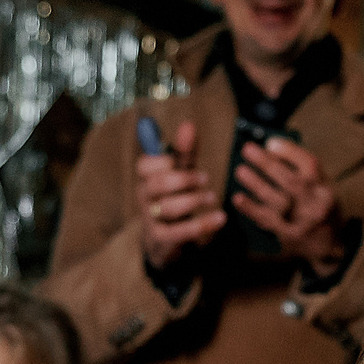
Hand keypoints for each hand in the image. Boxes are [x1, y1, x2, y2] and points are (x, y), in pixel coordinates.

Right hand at [136, 119, 223, 270]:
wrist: (165, 239)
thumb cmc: (173, 198)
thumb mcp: (180, 174)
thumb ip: (184, 152)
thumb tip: (188, 125)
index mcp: (146, 178)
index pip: (144, 165)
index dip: (163, 161)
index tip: (178, 162)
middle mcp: (144, 197)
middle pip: (159, 184)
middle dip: (184, 179)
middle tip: (205, 179)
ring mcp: (150, 218)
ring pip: (169, 207)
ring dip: (194, 200)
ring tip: (212, 198)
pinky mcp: (161, 238)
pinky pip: (179, 232)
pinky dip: (202, 224)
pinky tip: (219, 218)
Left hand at [231, 135, 347, 277]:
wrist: (327, 245)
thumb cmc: (319, 208)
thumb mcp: (320, 187)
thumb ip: (301, 171)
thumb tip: (270, 151)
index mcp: (325, 188)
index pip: (310, 164)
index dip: (289, 151)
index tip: (270, 142)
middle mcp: (316, 205)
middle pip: (290, 182)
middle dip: (267, 164)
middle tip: (247, 150)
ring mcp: (302, 222)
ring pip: (277, 201)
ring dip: (256, 184)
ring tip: (240, 171)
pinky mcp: (288, 235)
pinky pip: (267, 220)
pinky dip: (251, 208)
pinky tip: (238, 198)